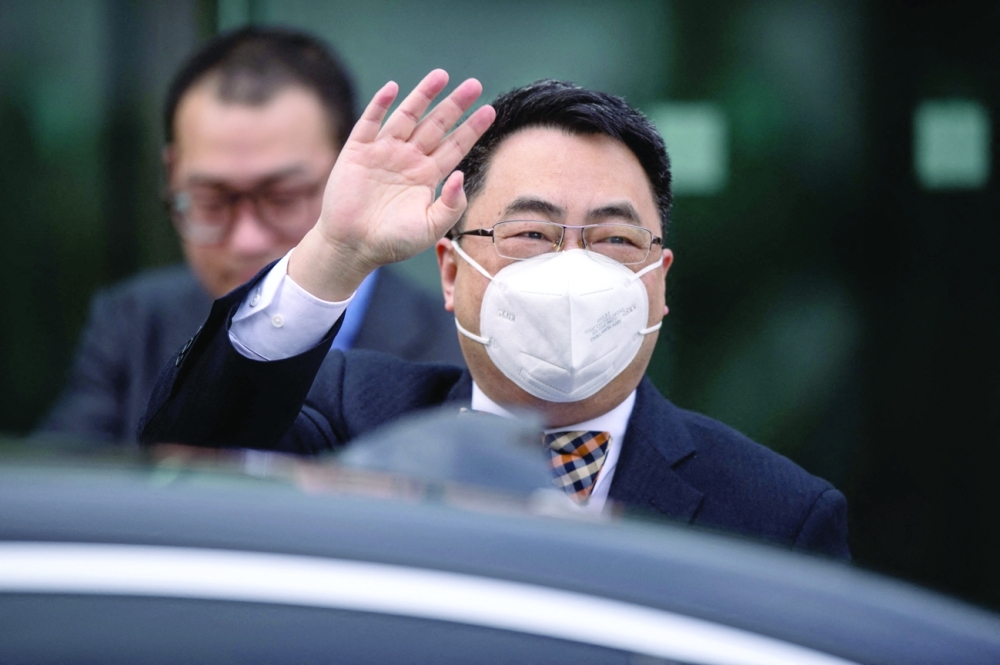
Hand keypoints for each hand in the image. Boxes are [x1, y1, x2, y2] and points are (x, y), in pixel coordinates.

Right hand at [290, 69, 495, 300]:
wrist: (353, 247)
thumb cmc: (392, 242)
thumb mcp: (430, 227)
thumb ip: (451, 205)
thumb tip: (461, 176)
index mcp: (427, 176)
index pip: (455, 146)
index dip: (471, 129)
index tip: (489, 111)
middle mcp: (408, 159)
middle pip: (436, 125)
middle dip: (455, 105)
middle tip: (474, 85)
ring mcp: (383, 152)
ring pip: (407, 116)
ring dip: (423, 95)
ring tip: (441, 75)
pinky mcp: (358, 151)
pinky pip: (370, 122)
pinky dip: (380, 104)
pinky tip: (393, 88)